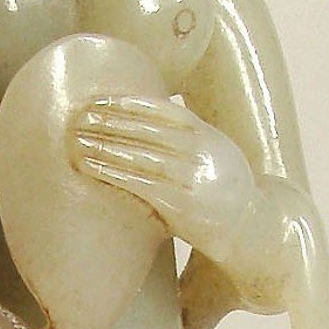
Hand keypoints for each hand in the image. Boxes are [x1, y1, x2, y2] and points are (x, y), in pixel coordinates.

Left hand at [69, 95, 254, 263]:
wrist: (250, 230)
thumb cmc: (222, 192)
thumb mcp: (215, 155)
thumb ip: (189, 137)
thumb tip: (149, 116)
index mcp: (209, 137)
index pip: (167, 112)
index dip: (133, 104)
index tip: (105, 98)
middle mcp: (202, 154)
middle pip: (150, 131)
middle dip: (113, 120)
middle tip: (81, 114)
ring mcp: (192, 180)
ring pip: (142, 157)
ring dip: (106, 146)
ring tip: (78, 139)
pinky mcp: (180, 206)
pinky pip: (141, 185)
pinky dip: (113, 173)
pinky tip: (91, 167)